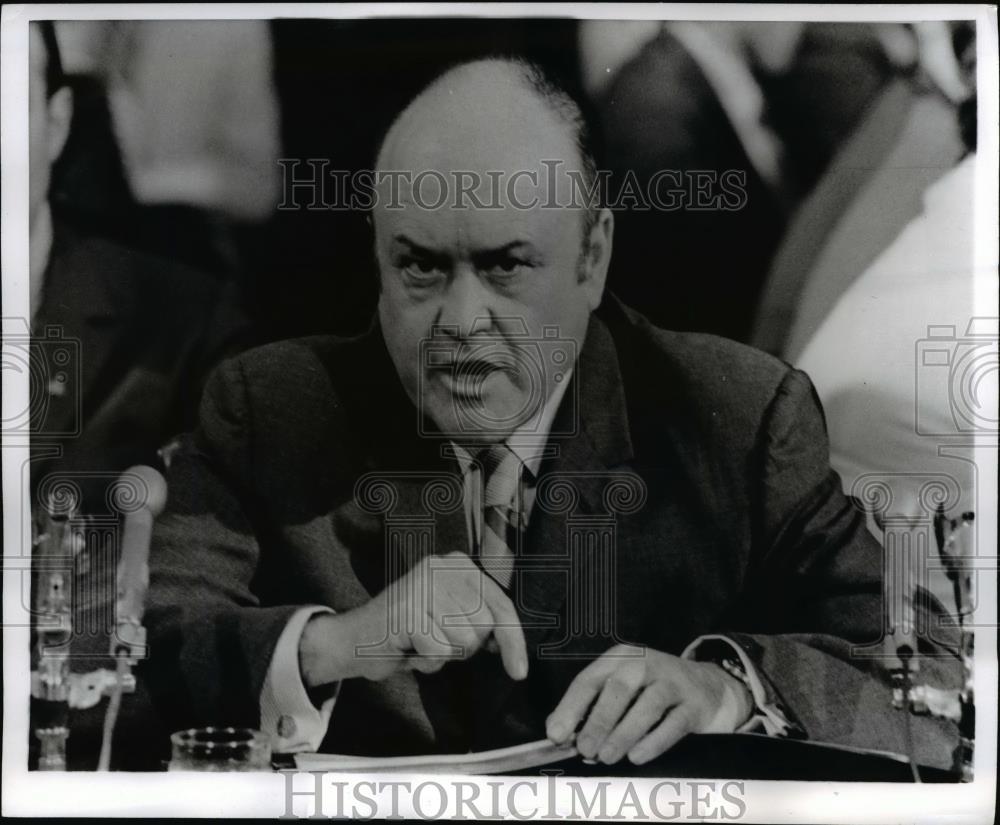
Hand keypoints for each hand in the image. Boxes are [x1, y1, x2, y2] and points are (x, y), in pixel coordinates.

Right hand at [299, 551, 526, 687]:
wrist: (353, 640)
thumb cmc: (408, 632)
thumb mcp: (450, 617)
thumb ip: (481, 621)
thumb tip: (511, 646)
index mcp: (457, 564)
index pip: (501, 605)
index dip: (514, 641)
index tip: (519, 671)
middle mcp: (440, 566)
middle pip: (485, 626)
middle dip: (465, 646)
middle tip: (435, 638)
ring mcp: (422, 586)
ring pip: (464, 640)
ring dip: (444, 654)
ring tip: (420, 642)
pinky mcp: (407, 611)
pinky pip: (440, 652)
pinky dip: (426, 662)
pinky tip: (408, 649)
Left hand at [546, 644, 752, 764]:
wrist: (706, 684)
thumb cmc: (650, 689)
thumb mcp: (620, 687)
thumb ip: (589, 706)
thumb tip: (557, 731)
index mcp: (620, 658)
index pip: (589, 679)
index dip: (570, 707)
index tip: (556, 734)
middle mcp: (646, 664)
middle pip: (618, 689)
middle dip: (598, 721)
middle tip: (585, 749)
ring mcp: (673, 682)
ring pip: (646, 706)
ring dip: (623, 734)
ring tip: (607, 756)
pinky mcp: (694, 704)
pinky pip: (673, 724)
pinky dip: (653, 742)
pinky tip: (637, 756)